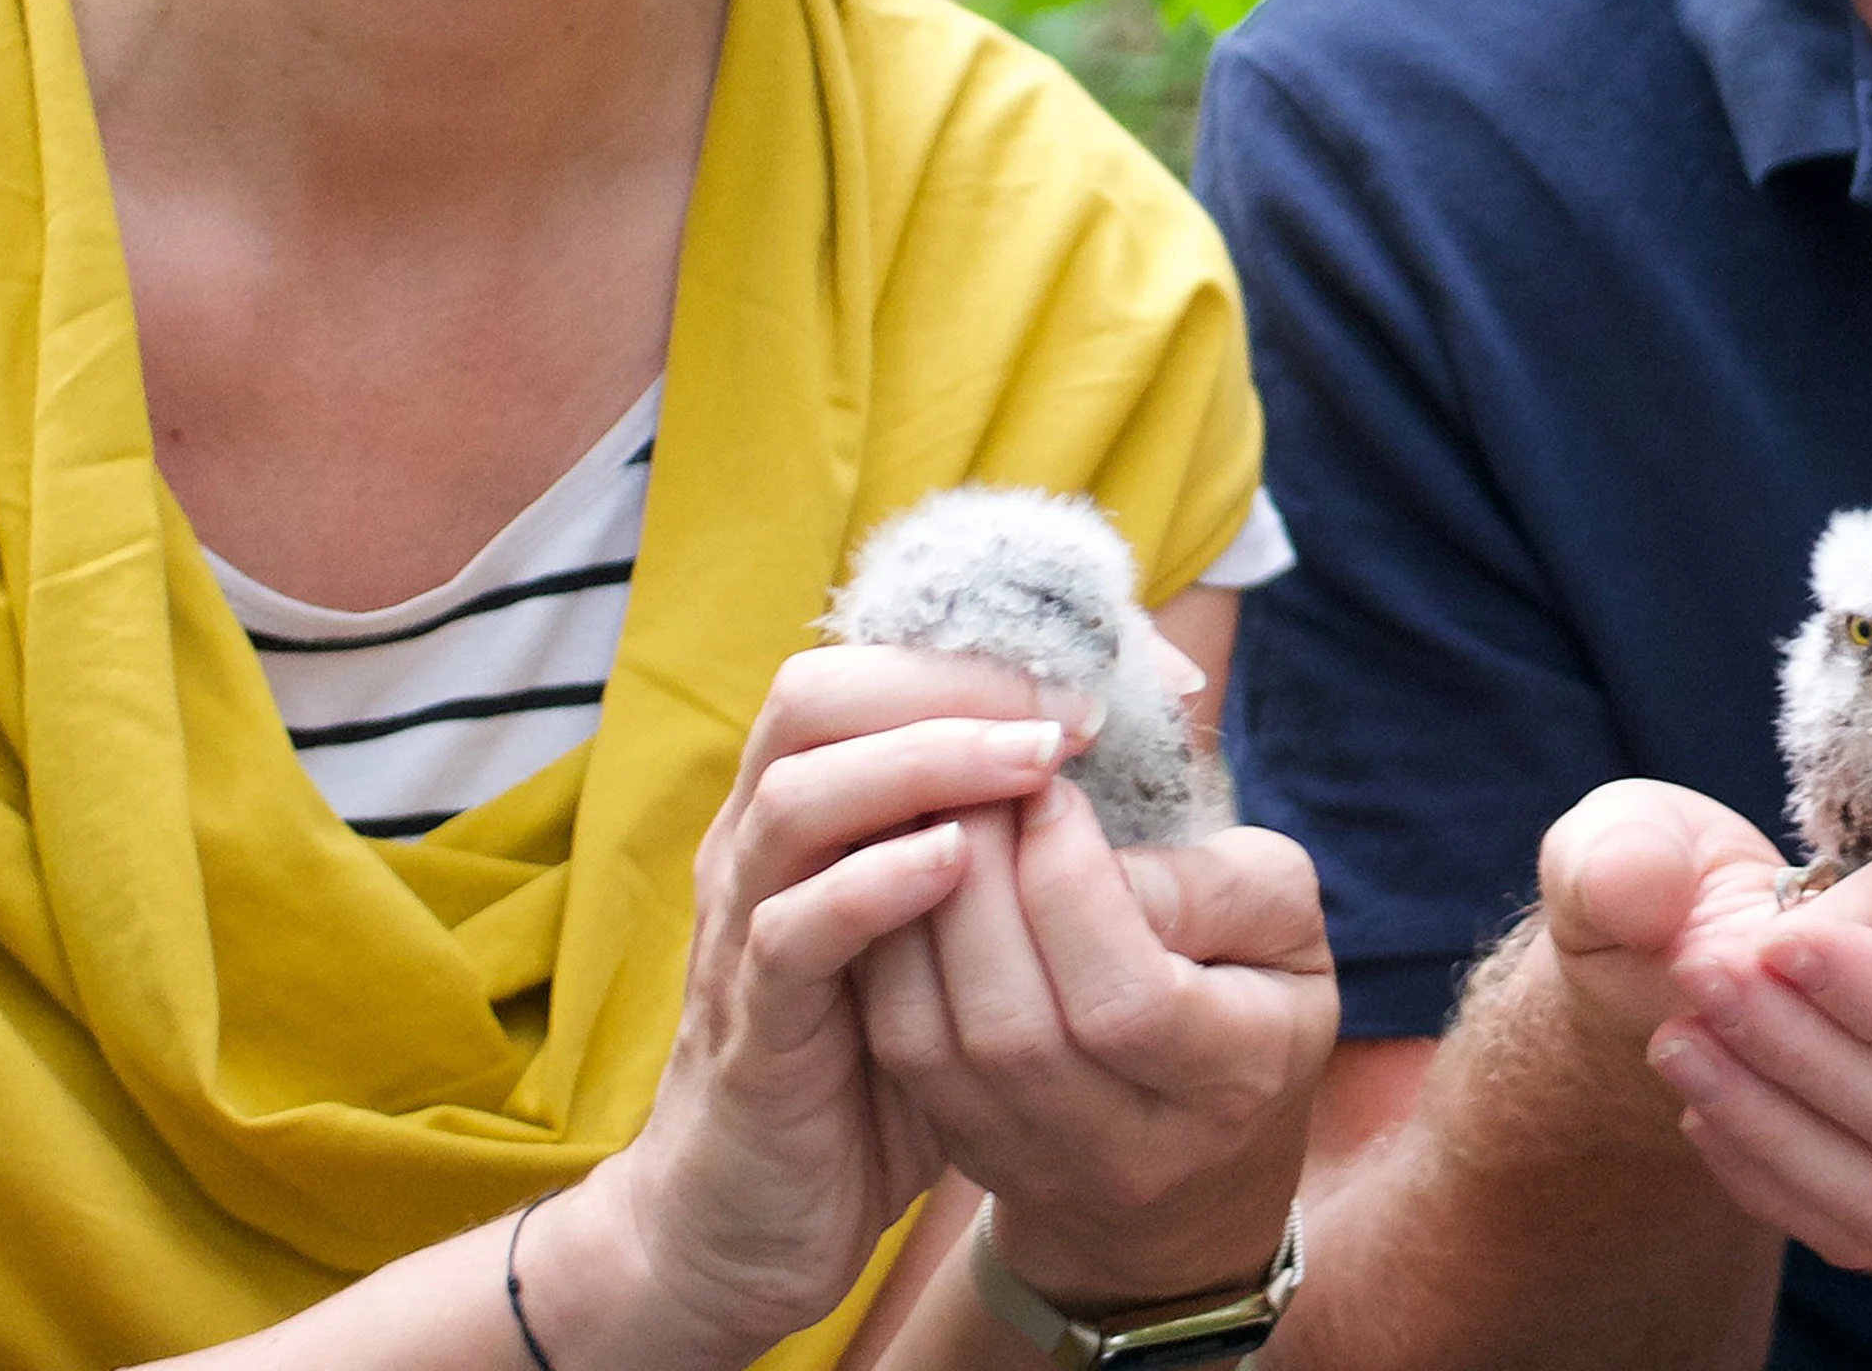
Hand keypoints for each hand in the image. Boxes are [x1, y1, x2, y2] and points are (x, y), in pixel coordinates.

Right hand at [552, 648, 1092, 1361]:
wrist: (746, 1220)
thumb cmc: (868, 1063)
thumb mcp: (941, 938)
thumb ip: (998, 851)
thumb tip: (1129, 778)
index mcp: (809, 809)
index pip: (871, 669)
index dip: (983, 650)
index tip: (1107, 663)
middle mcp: (760, 847)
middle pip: (815, 696)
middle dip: (951, 683)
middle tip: (1072, 705)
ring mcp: (742, 929)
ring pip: (799, 796)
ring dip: (923, 764)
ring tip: (1035, 762)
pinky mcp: (751, 1027)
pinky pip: (790, 932)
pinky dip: (872, 886)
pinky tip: (957, 867)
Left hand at [858, 773, 1334, 1315]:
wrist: (1201, 1159)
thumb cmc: (1253, 996)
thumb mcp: (1280, 921)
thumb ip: (1207, 882)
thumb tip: (1085, 851)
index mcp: (1236, 1076)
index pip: (1127, 1000)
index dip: (1070, 884)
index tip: (1052, 787)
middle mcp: (1133, 1148)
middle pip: (1015, 1028)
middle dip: (978, 882)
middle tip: (971, 781)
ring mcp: (1041, 1162)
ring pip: (936, 1043)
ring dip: (919, 911)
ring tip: (933, 815)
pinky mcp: (971, 1150)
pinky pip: (901, 1051)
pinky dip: (889, 954)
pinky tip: (905, 879)